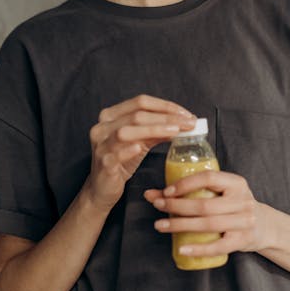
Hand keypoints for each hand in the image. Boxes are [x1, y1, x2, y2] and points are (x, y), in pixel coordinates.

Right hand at [84, 94, 196, 212]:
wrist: (103, 188)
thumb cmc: (121, 162)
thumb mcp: (140, 142)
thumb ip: (156, 131)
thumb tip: (181, 123)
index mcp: (111, 116)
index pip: (140, 102)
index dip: (165, 106)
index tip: (185, 114)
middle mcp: (103, 127)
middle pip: (137, 115)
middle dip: (166, 118)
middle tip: (188, 124)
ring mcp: (101, 145)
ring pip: (126, 131)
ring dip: (154, 129)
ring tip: (175, 132)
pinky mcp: (103, 163)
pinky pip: (115, 154)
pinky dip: (128, 149)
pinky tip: (140, 147)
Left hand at [144, 170, 269, 254]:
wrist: (265, 226)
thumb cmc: (234, 205)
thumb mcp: (220, 193)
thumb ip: (190, 190)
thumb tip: (150, 194)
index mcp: (236, 183)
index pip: (209, 178)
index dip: (186, 184)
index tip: (167, 191)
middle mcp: (242, 201)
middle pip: (205, 204)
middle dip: (177, 206)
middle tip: (158, 206)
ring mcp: (244, 222)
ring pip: (208, 224)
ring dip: (180, 225)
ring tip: (160, 226)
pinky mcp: (243, 241)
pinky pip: (218, 247)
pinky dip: (199, 249)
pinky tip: (182, 248)